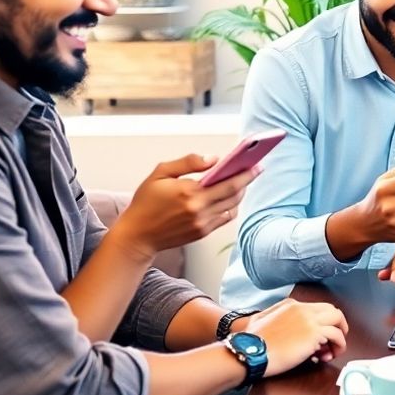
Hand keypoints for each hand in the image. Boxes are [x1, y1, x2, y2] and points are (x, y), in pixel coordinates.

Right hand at [111, 154, 257, 257]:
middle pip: (234, 194)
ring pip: (232, 206)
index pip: (227, 182)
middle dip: (248, 180)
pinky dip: (230, 207)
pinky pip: (225, 218)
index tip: (255, 164)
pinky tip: (229, 198)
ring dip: (240, 193)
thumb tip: (214, 159)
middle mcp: (199, 209)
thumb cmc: (146, 201)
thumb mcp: (161, 173)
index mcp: (190, 192)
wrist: (138, 235)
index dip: (245, 173)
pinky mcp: (202, 233)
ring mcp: (202, 223)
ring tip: (242, 182)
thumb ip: (188, 162)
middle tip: (256, 170)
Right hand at [246, 299, 348, 376]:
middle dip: (337, 325)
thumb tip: (283, 325)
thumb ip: (272, 316)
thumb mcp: (259, 320)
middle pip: (332, 311)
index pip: (317, 308)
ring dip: (339, 337)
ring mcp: (309, 320)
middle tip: (334, 341)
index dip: (321, 323)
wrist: (249, 351)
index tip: (319, 338)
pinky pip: (337, 336)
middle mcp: (302, 309)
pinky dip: (338, 346)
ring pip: (338, 320)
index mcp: (291, 305)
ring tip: (332, 351)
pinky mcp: (314, 333)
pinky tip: (328, 355)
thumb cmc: (250, 342)